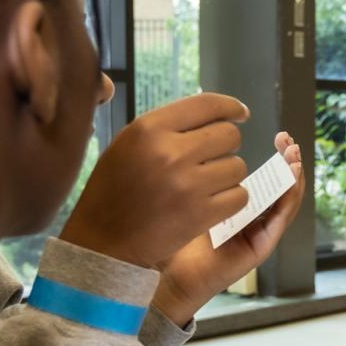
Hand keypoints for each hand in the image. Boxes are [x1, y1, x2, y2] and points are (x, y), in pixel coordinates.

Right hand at [60, 93, 251, 267]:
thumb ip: (168, 127)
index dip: (230, 107)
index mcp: (149, 128)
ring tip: (203, 186)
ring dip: (228, 176)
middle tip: (211, 160)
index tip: (241, 113)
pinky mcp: (201, 213)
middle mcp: (170, 151)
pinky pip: (240, 196)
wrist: (104, 240)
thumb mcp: (130, 145)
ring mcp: (188, 184)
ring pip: (239, 167)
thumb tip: (216, 114)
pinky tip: (210, 204)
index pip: (207, 104)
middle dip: (226, 147)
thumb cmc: (116, 188)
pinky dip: (231, 201)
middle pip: (230, 135)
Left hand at [151, 131, 306, 325]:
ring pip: (286, 200)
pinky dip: (288, 199)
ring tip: (293, 157)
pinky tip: (289, 181)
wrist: (159, 271)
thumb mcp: (178, 192)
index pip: (262, 174)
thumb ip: (190, 170)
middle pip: (279, 184)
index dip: (267, 153)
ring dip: (293, 177)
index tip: (272, 134)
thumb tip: (193, 134)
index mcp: (234, 202)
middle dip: (287, 160)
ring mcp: (257, 231)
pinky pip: (280, 219)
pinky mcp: (260, 246)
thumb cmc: (160, 232)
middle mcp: (250, 216)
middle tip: (287, 140)